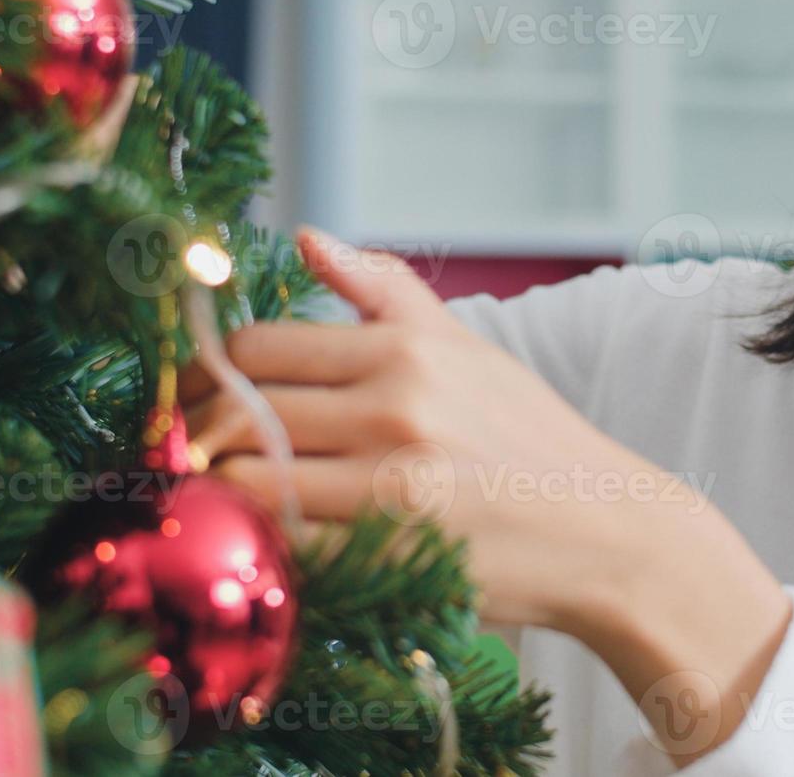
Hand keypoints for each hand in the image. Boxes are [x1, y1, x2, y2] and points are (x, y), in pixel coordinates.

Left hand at [180, 227, 664, 631]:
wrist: (604, 532)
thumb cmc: (530, 439)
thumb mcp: (468, 348)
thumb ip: (385, 290)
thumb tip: (307, 236)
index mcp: (406, 351)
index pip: (257, 348)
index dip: (208, 371)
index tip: (199, 396)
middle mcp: (395, 410)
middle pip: (236, 412)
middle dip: (196, 432)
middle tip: (189, 449)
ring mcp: (391, 487)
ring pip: (243, 482)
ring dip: (219, 491)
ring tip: (223, 494)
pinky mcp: (390, 557)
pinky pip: (283, 547)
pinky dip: (260, 543)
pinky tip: (267, 539)